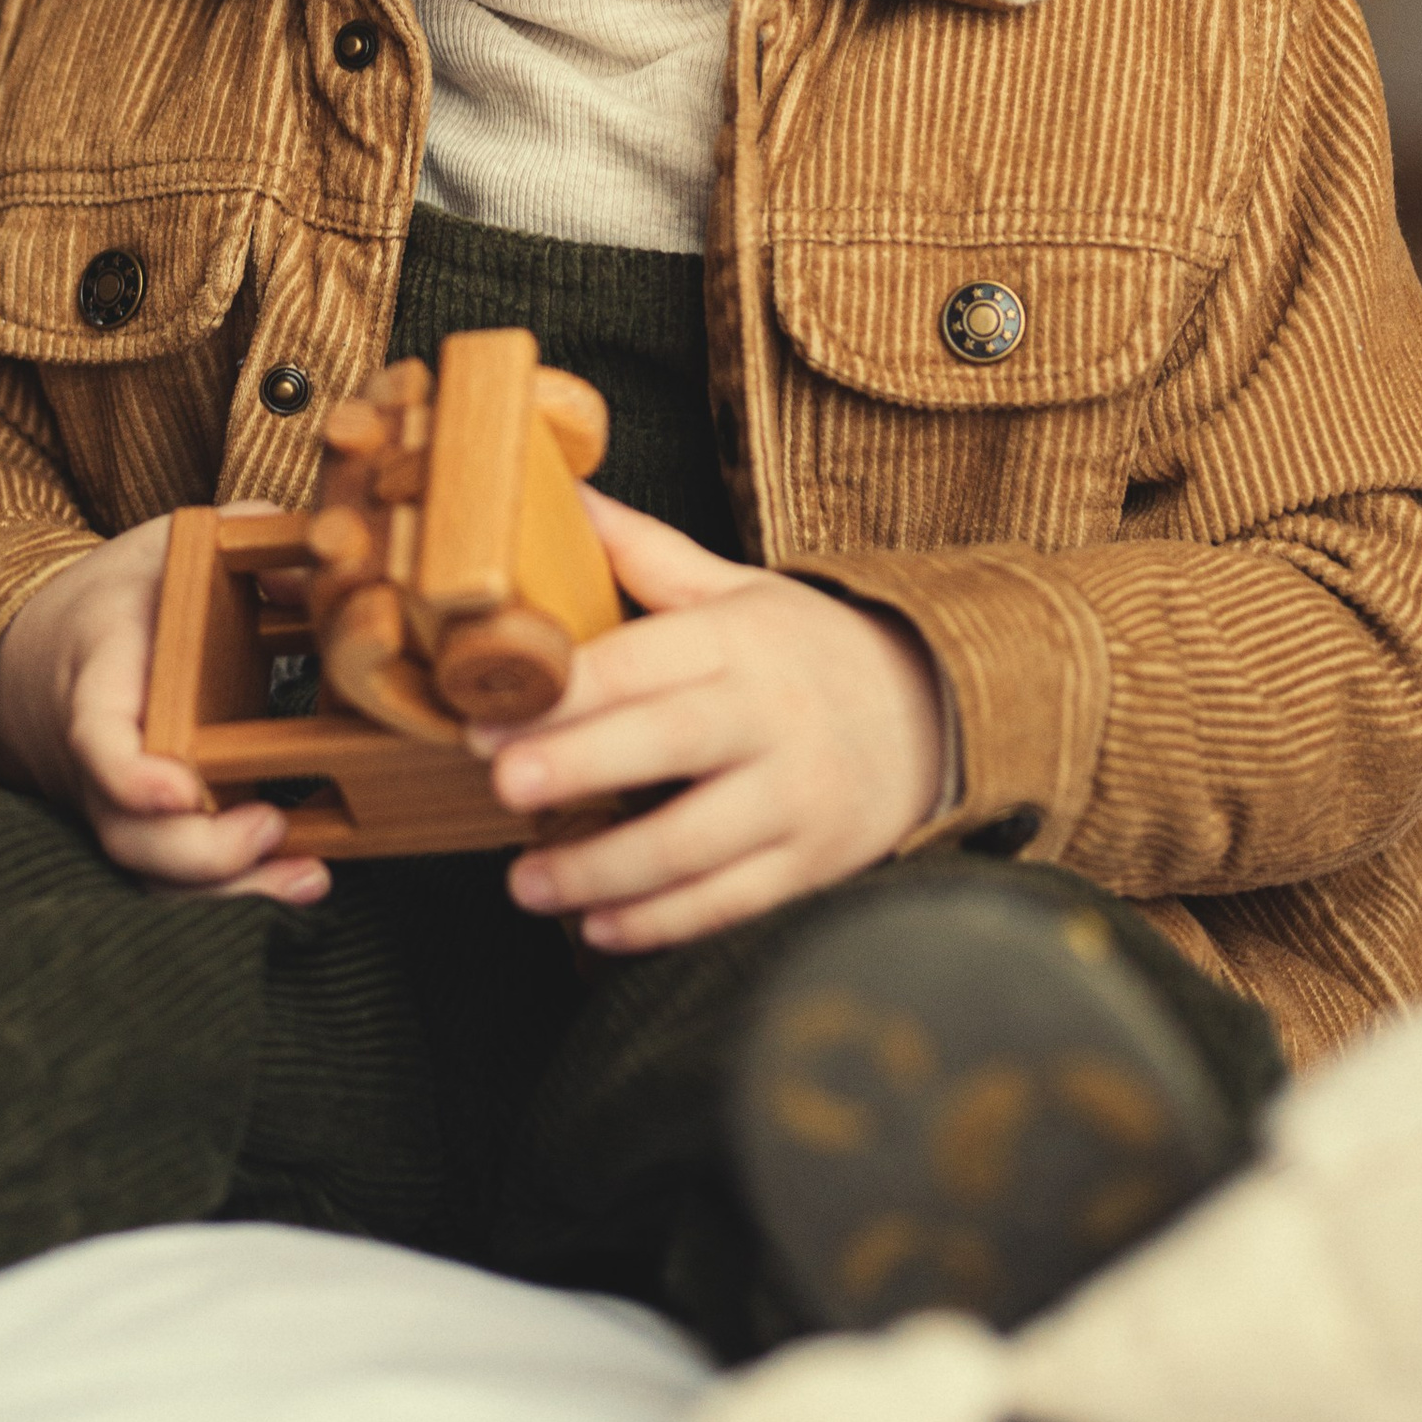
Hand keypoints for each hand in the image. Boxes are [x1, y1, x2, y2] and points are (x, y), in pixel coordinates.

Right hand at [0, 512, 330, 906]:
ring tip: (309, 877)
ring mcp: (113, 809)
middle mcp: (96, 763)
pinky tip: (298, 879)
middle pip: (126, 833)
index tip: (183, 789)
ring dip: (229, 891)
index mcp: (98, 682)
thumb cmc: (119, 598)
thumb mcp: (172, 547)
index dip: (131, 775)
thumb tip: (321, 576)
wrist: (36, 653)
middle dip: (199, 852)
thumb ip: (249, 540)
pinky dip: (232, 894)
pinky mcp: (142, 834)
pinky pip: (174, 884)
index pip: (98, 740)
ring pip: (152, 875)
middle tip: (271, 827)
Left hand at [476, 491, 944, 952]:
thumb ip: (646, 552)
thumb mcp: (737, 589)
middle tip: (503, 784)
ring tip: (525, 882)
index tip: (491, 712)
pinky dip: (661, 922)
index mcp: (739, 640)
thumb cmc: (804, 648)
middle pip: (668, 742)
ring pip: (693, 842)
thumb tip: (564, 495)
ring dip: (602, 869)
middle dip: (580, 764)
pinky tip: (599, 927)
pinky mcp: (810, 863)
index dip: (566, 688)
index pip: (645, 660)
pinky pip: (729, 902)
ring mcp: (795, 796)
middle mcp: (770, 716)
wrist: (930, 711)